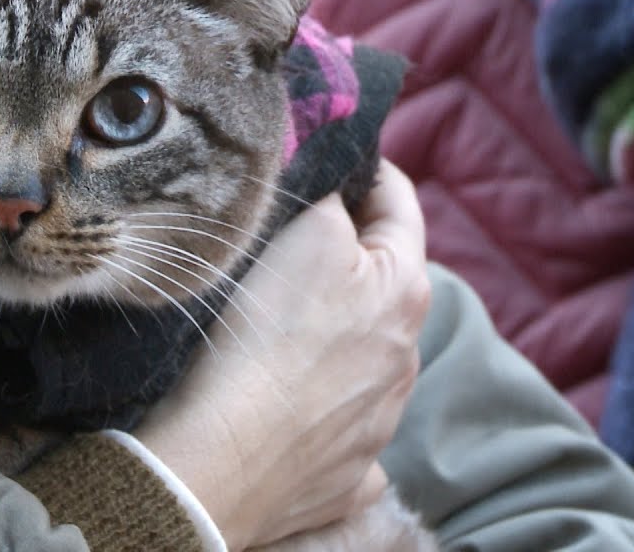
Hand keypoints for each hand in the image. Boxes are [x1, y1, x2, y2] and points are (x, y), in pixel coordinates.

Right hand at [134, 160, 430, 550]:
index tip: (343, 159)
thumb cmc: (269, 337)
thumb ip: (338, 206)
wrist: (226, 458)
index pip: (401, 209)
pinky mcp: (348, 475)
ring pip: (367, 358)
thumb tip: (346, 198)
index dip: (372, 175)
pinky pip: (343, 429)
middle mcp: (407, 357)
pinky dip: (326, 413)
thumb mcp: (310, 237)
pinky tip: (294, 410)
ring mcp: (380, 422)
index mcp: (406, 292)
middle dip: (351, 261)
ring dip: (339, 337)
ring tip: (281, 332)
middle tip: (296, 246)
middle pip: (384, 288)